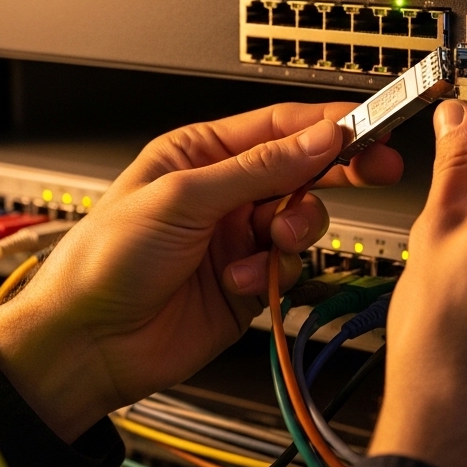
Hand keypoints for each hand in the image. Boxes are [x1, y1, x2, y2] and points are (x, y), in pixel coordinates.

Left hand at [0, 102, 402, 441]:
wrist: (87, 342)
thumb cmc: (105, 259)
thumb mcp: (182, 198)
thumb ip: (259, 169)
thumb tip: (319, 138)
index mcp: (199, 154)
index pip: (278, 127)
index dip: (327, 124)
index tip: (370, 124)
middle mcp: (223, 193)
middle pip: (301, 170)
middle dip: (338, 170)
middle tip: (378, 167)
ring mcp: (237, 240)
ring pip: (302, 222)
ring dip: (297, 232)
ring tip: (275, 243)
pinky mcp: (247, 286)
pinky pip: (290, 271)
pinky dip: (276, 276)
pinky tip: (244, 282)